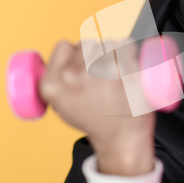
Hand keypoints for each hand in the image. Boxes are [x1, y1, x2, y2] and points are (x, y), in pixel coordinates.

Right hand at [38, 38, 154, 174]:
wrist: (121, 139)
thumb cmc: (94, 120)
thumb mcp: (60, 105)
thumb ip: (56, 80)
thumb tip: (62, 55)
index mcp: (52, 84)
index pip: (64, 46)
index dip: (76, 53)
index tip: (85, 65)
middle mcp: (74, 76)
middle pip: (88, 44)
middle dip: (97, 54)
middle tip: (105, 73)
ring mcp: (100, 72)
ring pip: (108, 43)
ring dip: (115, 52)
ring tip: (118, 73)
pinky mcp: (126, 71)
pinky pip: (127, 45)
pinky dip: (131, 52)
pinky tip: (130, 67)